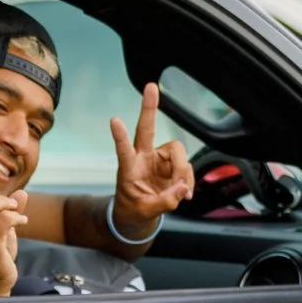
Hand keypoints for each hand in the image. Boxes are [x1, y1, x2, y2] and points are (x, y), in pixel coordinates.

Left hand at [108, 82, 195, 239]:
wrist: (138, 216)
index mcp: (129, 168)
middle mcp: (143, 158)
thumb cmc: (134, 210)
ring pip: (178, 154)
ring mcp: (159, 160)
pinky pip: (187, 169)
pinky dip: (188, 182)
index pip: (123, 150)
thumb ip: (164, 202)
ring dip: (183, 172)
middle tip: (151, 87)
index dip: (120, 136)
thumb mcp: (145, 212)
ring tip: (180, 192)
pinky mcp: (173, 166)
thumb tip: (183, 188)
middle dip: (149, 107)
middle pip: (147, 128)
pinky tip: (184, 194)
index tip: (114, 121)